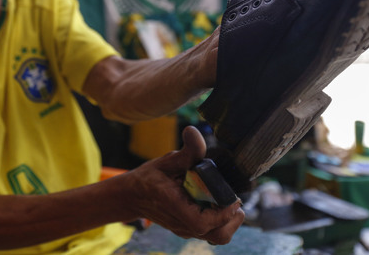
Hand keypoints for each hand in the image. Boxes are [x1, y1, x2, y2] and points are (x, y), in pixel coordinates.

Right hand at [124, 126, 243, 244]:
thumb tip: (192, 131)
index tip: (233, 197)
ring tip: (228, 201)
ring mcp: (185, 229)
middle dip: (232, 219)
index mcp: (174, 205)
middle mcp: (181, 223)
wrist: (132, 196)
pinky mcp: (188, 229)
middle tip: (235, 199)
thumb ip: (185, 151)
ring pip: (216, 238)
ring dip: (228, 221)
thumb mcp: (166, 161)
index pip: (202, 222)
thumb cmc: (149, 177)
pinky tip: (217, 204)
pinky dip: (220, 221)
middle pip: (217, 235)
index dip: (223, 213)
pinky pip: (210, 233)